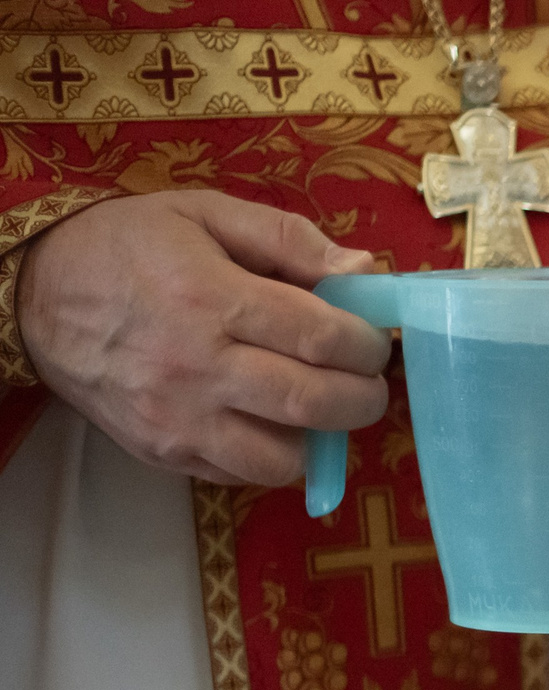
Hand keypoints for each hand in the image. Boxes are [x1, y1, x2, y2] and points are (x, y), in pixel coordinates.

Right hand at [17, 190, 390, 485]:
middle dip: (364, 399)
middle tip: (367, 382)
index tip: (373, 341)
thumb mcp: (201, 213)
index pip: (324, 340)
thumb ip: (287, 238)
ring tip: (317, 406)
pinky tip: (269, 422)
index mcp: (212, 300)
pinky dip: (270, 457)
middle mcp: (197, 367)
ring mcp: (177, 418)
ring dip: (319, 439)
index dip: (368, 346)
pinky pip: (240, 476)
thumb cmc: (125, 246)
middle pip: (315, 404)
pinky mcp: (162, 451)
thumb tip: (362, 269)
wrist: (34, 294)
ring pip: (282, 459)